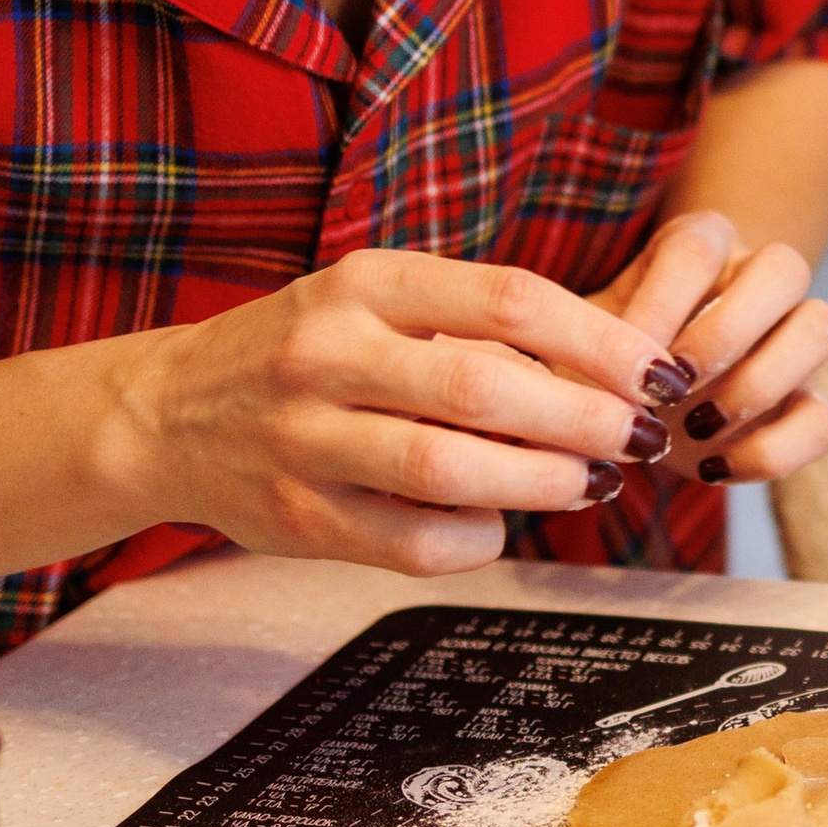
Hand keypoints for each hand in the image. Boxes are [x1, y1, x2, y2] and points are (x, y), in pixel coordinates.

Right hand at [103, 250, 698, 575]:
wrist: (167, 413)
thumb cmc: (307, 351)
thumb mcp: (374, 302)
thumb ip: (473, 325)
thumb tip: (611, 372)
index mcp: (364, 283)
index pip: (509, 298)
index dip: (601, 341)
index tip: (659, 371)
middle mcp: (328, 354)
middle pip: (486, 388)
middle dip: (585, 419)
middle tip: (639, 438)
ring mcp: (304, 439)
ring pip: (448, 471)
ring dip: (542, 483)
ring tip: (590, 484)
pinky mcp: (295, 518)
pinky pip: (411, 542)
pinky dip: (474, 538)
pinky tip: (497, 523)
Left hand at [594, 207, 827, 489]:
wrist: (634, 403)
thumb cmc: (601, 358)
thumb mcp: (578, 339)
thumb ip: (576, 342)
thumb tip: (576, 372)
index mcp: (700, 246)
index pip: (699, 248)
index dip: (661, 304)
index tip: (620, 358)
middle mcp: (757, 280)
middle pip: (785, 267)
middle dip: (726, 333)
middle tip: (671, 384)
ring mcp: (792, 339)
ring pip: (822, 328)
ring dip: (759, 383)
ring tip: (698, 426)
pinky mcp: (806, 403)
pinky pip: (824, 422)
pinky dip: (771, 453)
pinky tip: (711, 467)